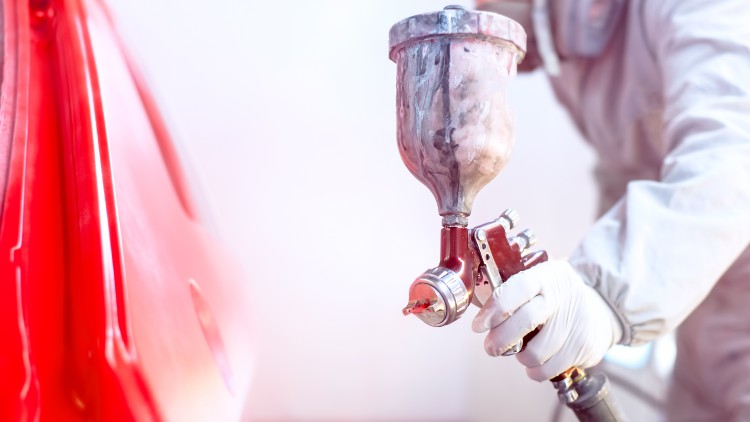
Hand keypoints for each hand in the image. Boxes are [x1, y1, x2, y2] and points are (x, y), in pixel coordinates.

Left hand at [472, 260, 621, 380]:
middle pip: (526, 320)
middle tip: (491, 347)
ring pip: (536, 352)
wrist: (598, 308)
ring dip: (521, 356)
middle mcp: (564, 294)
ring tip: (522, 350)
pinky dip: (536, 370)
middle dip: (501, 339)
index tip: (478, 325)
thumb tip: (480, 316)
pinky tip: (537, 361)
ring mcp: (578, 320)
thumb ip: (510, 295)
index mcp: (546, 275)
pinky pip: (549, 368)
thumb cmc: (554, 298)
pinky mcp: (585, 345)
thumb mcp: (536, 283)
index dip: (495, 308)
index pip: (518, 288)